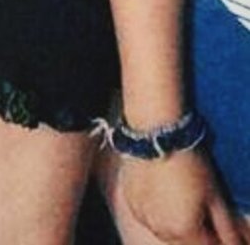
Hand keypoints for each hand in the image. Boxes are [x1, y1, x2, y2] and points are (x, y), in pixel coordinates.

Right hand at [122, 149, 242, 243]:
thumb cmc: (188, 159)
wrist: (156, 132)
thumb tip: (234, 241)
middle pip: (183, 241)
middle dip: (195, 231)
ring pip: (164, 229)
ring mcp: (143, 215)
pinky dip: (157, 209)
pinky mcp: (130, 200)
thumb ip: (225, 225)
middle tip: (199, 204)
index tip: (214, 221)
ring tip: (181, 194)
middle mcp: (161, 229)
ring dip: (175, 221)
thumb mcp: (215, 193)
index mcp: (184, 231)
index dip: (214, 236)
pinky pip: (147, 215)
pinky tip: (163, 190)